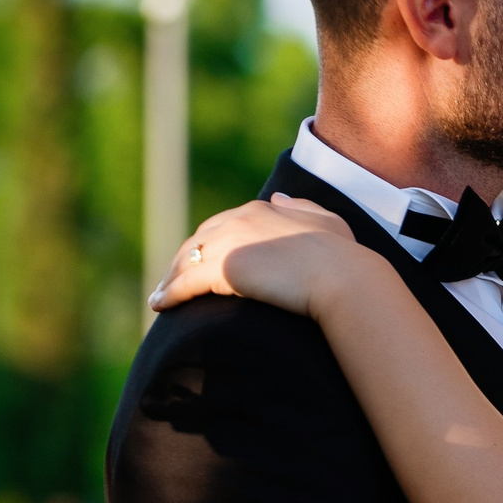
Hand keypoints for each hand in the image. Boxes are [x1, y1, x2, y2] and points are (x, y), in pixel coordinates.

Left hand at [150, 194, 376, 318]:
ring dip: (171, 277)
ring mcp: (228, 244)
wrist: (343, 276)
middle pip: (199, 240)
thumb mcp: (327, 221)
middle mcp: (238, 221)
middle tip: (173, 278)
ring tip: (162, 295)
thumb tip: (277, 198)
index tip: (203, 258)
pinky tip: (160, 305)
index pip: (224, 225)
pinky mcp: (221, 269)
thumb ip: (301, 207)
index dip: (211, 243)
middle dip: (183, 258)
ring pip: (186, 260)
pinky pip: (186, 282)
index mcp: (261, 210)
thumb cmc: (343, 255)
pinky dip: (169, 293)